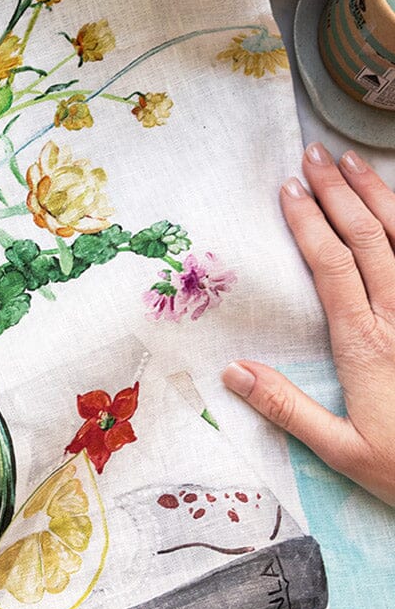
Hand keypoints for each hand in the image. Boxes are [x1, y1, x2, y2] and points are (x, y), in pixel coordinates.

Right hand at [223, 143, 394, 504]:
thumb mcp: (344, 452)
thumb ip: (288, 410)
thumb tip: (232, 372)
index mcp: (366, 346)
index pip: (332, 267)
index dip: (309, 223)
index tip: (289, 190)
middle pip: (368, 239)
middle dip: (338, 193)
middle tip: (313, 157)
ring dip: (377, 195)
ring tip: (352, 162)